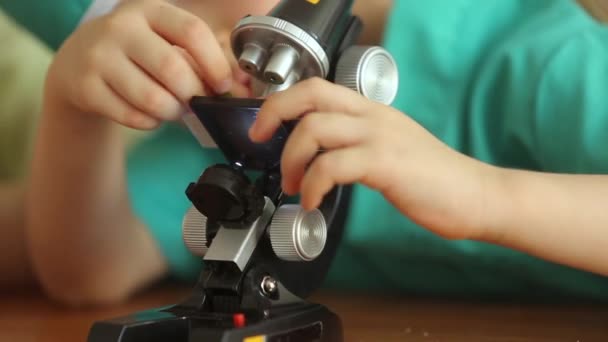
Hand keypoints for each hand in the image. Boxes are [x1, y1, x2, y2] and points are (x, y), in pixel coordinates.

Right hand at [44, 0, 249, 129]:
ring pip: (152, 98)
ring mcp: (99, 56)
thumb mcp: (165, 41)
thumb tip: (244, 86)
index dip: (215, 64)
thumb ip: (204, 59)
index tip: (222, 86)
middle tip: (196, 102)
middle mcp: (122, 27)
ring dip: (173, 112)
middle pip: (174, 69)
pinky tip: (151, 115)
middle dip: (193, 94)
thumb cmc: (136, 52)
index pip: (192, 32)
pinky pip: (133, 117)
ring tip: (174, 109)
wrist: (77, 63)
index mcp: (150, 10)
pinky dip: (151, 123)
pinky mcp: (85, 87)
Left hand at [249, 78, 494, 239]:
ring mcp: (380, 137)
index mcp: (371, 111)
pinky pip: (332, 166)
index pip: (317, 88)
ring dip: (291, 160)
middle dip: (273, 116)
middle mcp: (373, 116)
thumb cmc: (431, 178)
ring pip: (314, 128)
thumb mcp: (389, 147)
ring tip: (294, 186)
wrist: (475, 195)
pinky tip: (313, 202)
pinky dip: (313, 185)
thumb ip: (356, 143)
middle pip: (310, 95)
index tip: (265, 126)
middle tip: (261, 144)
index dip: (282, 102)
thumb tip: (319, 157)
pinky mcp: (386, 163)